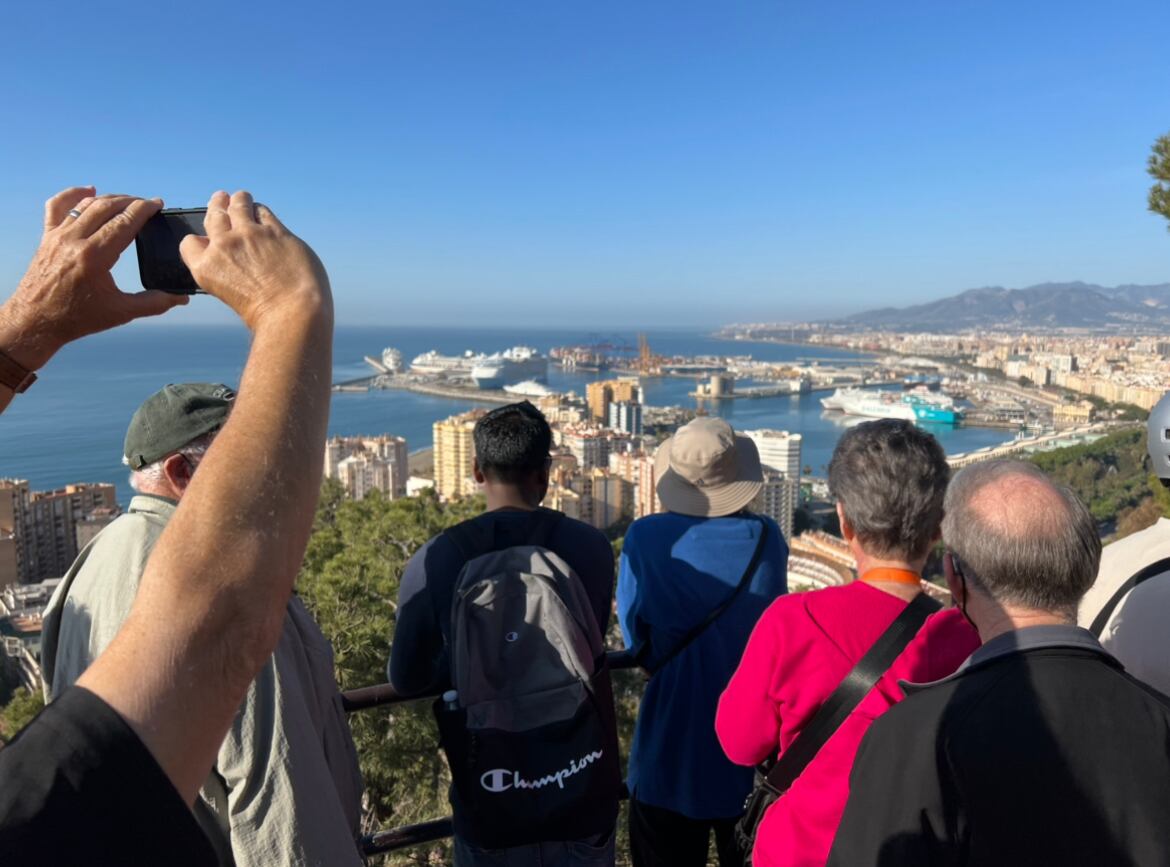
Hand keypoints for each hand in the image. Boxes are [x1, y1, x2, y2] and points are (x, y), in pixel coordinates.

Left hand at [0, 187, 188, 369]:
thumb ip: (154, 303)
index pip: (125, 221)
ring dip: (110, 199)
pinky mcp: (47, 236)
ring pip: (87, 204)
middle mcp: (75, 240)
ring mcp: (58, 235)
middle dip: (131, 202)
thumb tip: (181, 298)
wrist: (37, 321)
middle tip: (147, 205)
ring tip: (127, 203)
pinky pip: (58, 206)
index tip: (158, 204)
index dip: (144, 209)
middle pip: (108, 207)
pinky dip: (73, 194)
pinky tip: (89, 191)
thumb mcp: (120, 313)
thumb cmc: (78, 318)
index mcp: (95, 256)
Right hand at [180, 191, 331, 330]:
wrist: (293, 315)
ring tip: (242, 197)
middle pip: (215, 215)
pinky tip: (263, 213)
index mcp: (206, 268)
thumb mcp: (230, 295)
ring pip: (238, 204)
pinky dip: (261, 211)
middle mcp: (224, 246)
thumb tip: (232, 257)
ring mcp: (250, 235)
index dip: (198, 239)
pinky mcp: (275, 231)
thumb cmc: (266, 315)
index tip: (207, 237)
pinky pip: (264, 211)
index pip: (189, 242)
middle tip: (221, 198)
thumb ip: (224, 271)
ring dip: (239, 199)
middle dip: (217, 205)